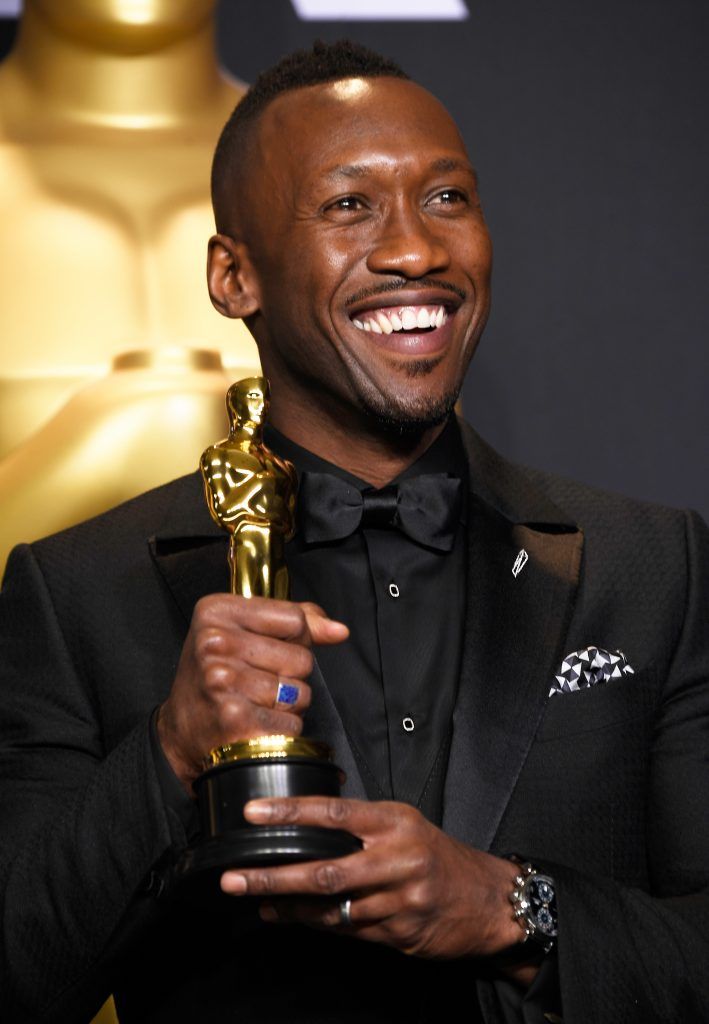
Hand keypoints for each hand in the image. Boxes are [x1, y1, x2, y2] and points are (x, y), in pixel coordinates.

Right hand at [157, 596, 347, 790]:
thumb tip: (338, 630)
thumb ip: (294, 621)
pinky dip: (280, 728)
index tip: (270, 648)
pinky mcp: (235, 718)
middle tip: (256, 679)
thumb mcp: (243, 631)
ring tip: (254, 701)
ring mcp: (223, 680)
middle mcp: (215, 643)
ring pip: (300, 692)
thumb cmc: (215, 676)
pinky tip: (254, 722)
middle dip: (290, 674)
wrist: (182, 730)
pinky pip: (291, 722)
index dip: (295, 639)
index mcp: (217, 611)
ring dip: (287, 704)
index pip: (295, 619)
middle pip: (301, 658)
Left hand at [221, 796, 524, 960]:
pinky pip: (348, 930)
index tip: (254, 814)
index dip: (290, 812)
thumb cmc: (438, 855)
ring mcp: (399, 900)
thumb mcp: (405, 825)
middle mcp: (397, 858)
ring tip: (255, 899)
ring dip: (288, 906)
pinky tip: (290, 917)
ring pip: (332, 907)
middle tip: (234, 877)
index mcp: (395, 822)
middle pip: (324, 869)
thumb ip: (362, 825)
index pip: (333, 812)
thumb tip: (307, 825)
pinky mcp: (401, 933)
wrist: (490, 900)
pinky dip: (315, 924)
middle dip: (273, 875)